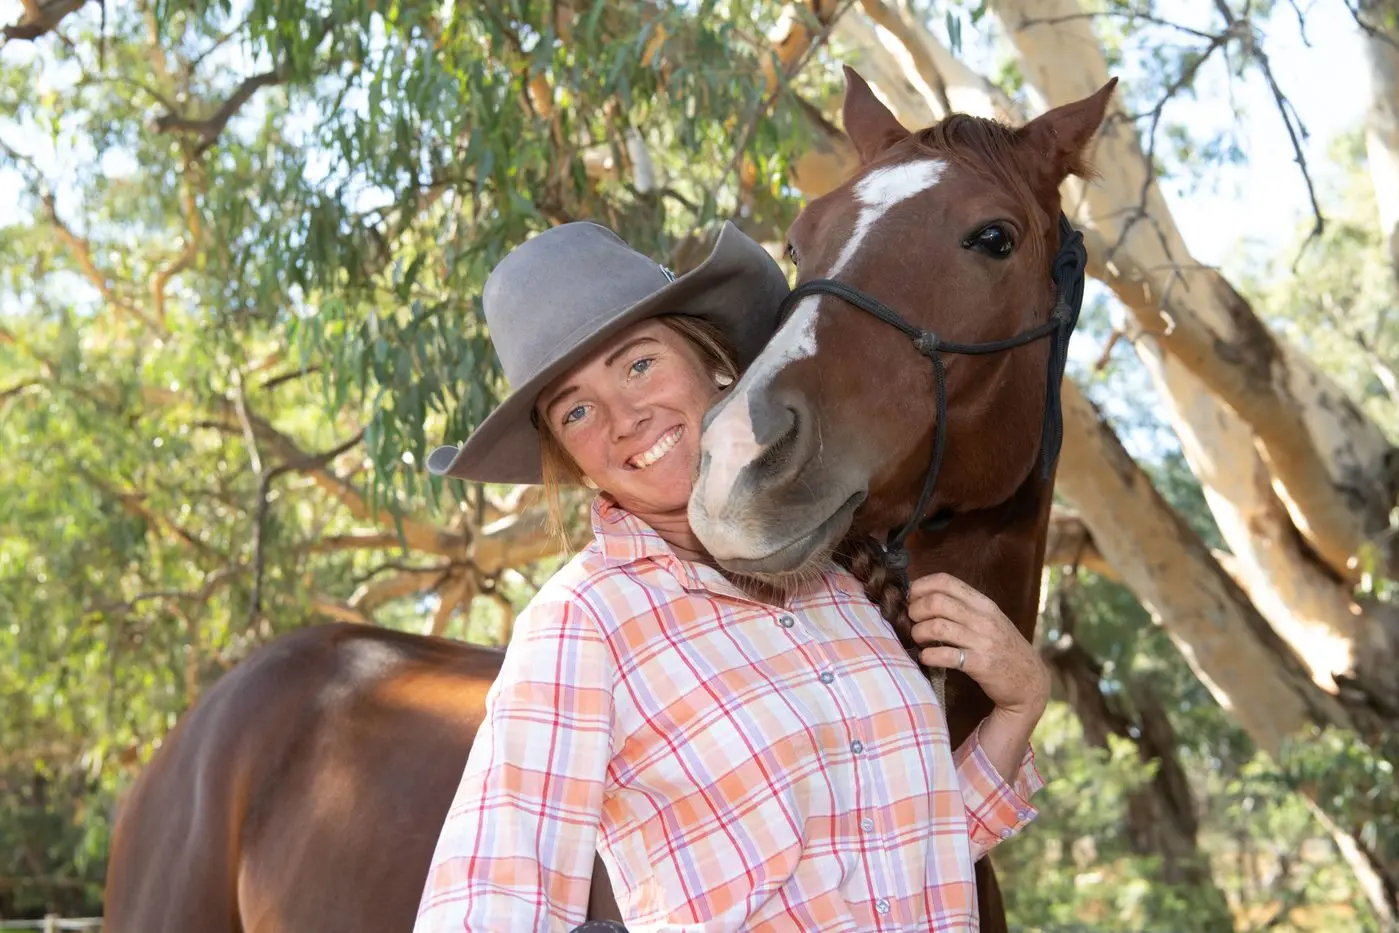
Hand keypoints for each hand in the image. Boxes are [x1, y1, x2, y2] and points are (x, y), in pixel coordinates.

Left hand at [908, 573, 1049, 718]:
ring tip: (918, 640)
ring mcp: (983, 641)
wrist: (1030, 681)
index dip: (921, 586)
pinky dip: (928, 656)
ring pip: (937, 627)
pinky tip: (925, 658)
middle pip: (936, 602)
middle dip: (915, 610)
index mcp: (983, 603)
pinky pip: (946, 655)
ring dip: (918, 633)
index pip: (946, 581)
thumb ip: (964, 608)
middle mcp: (983, 618)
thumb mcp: (989, 620)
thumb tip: (925, 598)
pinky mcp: (980, 664)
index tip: (911, 598)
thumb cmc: (1003, 649)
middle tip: (911, 621)